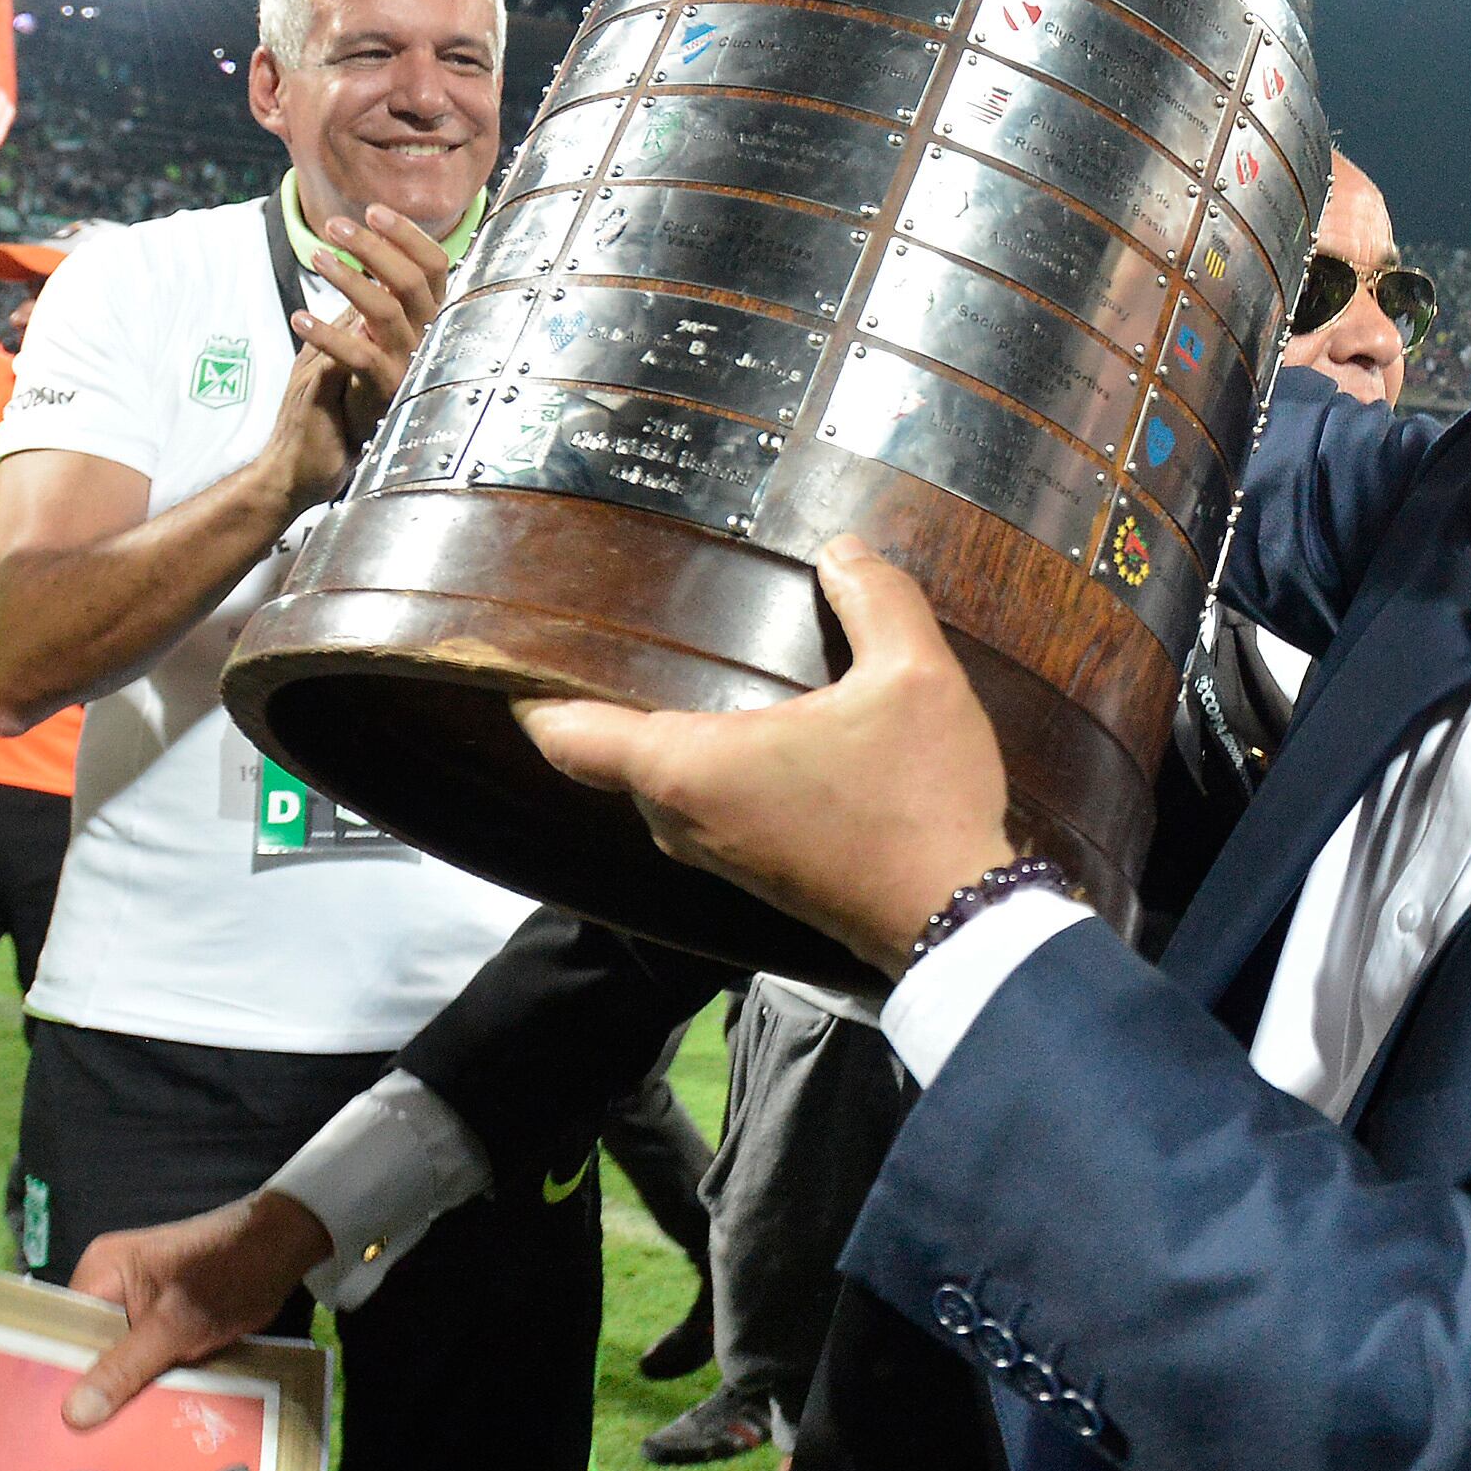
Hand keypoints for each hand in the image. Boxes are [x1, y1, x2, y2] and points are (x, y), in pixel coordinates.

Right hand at [61, 1191, 331, 1428]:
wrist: (285, 1248)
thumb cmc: (229, 1275)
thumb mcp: (173, 1328)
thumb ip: (123, 1368)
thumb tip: (72, 1413)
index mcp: (100, 1272)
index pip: (57, 1331)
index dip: (52, 1378)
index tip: (48, 1426)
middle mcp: (109, 1284)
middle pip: (84, 1348)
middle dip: (87, 1390)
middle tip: (75, 1444)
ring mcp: (136, 1300)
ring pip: (114, 1357)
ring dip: (118, 1390)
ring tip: (104, 1441)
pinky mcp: (161, 1316)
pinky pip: (139, 1354)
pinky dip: (143, 1380)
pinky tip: (141, 1417)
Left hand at [259, 203, 452, 509]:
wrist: (318, 455)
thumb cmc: (339, 387)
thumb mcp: (360, 333)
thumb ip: (372, 298)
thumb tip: (367, 245)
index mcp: (428, 322)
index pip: (435, 266)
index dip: (407, 234)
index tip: (373, 210)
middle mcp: (427, 342)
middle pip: (414, 281)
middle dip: (375, 246)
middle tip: (334, 226)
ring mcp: (409, 369)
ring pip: (386, 310)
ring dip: (350, 278)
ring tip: (318, 257)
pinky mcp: (383, 394)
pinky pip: (360, 356)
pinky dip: (328, 333)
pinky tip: (300, 317)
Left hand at [518, 538, 1015, 971]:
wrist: (959, 923)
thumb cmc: (918, 800)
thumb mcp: (913, 678)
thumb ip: (876, 599)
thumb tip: (843, 548)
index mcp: (687, 769)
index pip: (565, 733)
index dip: (526, 687)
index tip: (512, 640)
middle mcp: (680, 819)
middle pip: (605, 752)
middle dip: (602, 693)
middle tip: (618, 621)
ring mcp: (714, 855)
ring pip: (655, 782)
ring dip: (657, 732)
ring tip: (680, 660)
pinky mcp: (750, 874)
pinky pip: (696, 805)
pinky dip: (697, 763)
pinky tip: (745, 721)